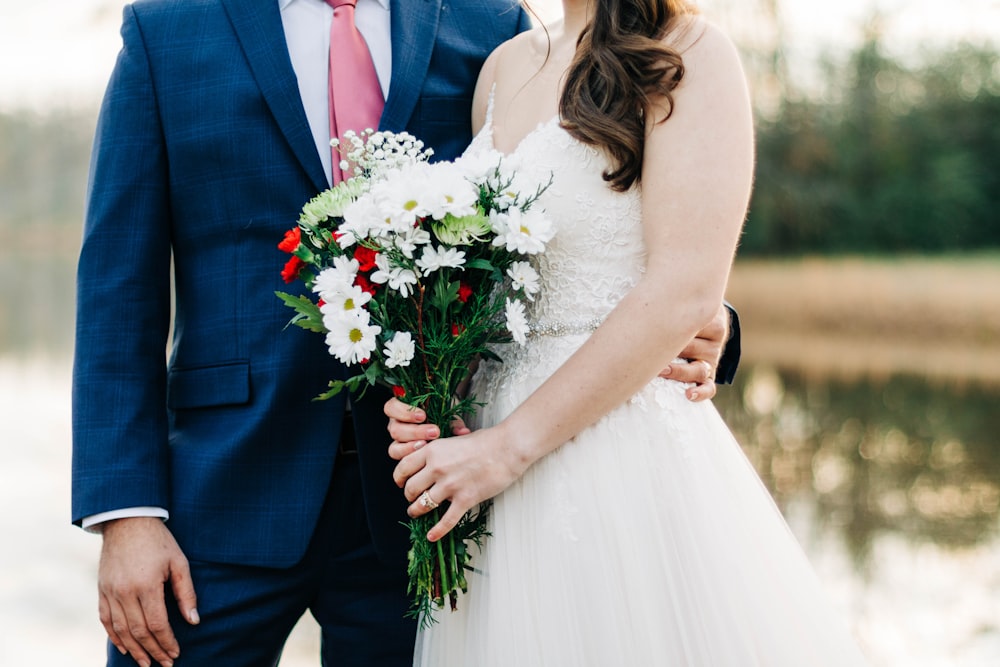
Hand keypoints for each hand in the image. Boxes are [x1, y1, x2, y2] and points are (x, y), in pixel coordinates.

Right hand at [98, 517, 199, 666]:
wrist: (128, 521)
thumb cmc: (159, 541)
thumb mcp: (179, 562)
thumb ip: (186, 593)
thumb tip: (193, 621)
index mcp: (146, 585)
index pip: (157, 624)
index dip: (167, 643)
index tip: (176, 654)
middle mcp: (125, 592)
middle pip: (139, 632)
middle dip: (152, 651)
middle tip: (164, 664)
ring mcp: (110, 592)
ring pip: (120, 630)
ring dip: (133, 649)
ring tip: (145, 663)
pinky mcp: (101, 590)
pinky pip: (105, 619)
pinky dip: (114, 636)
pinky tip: (124, 647)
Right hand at [384, 397, 470, 452]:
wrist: (448, 426)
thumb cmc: (444, 416)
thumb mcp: (448, 412)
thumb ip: (451, 420)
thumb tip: (462, 432)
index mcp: (401, 410)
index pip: (391, 408)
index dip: (404, 412)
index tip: (422, 416)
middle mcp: (397, 426)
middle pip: (395, 430)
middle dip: (416, 432)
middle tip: (434, 432)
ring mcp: (400, 443)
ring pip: (395, 448)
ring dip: (411, 448)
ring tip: (427, 446)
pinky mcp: (405, 456)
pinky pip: (403, 460)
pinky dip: (413, 459)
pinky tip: (425, 457)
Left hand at [390, 425, 526, 541]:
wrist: (507, 448)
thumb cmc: (486, 441)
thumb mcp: (454, 439)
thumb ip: (439, 451)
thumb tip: (430, 461)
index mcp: (433, 451)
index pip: (403, 467)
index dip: (399, 478)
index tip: (400, 483)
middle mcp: (437, 468)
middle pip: (410, 488)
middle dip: (408, 496)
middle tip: (411, 498)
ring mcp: (450, 485)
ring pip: (423, 505)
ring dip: (417, 511)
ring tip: (416, 513)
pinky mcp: (465, 499)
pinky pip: (446, 520)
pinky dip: (437, 531)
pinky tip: (432, 536)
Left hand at [658, 303, 728, 401]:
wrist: (698, 315)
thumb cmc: (678, 305)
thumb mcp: (680, 299)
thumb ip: (669, 299)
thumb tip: (641, 291)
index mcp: (710, 315)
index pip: (696, 322)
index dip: (675, 326)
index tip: (654, 326)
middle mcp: (714, 337)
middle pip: (694, 346)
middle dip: (672, 349)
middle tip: (650, 350)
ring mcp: (712, 356)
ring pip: (699, 369)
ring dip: (680, 372)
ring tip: (662, 370)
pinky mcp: (709, 373)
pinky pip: (709, 386)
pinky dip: (701, 392)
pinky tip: (688, 395)